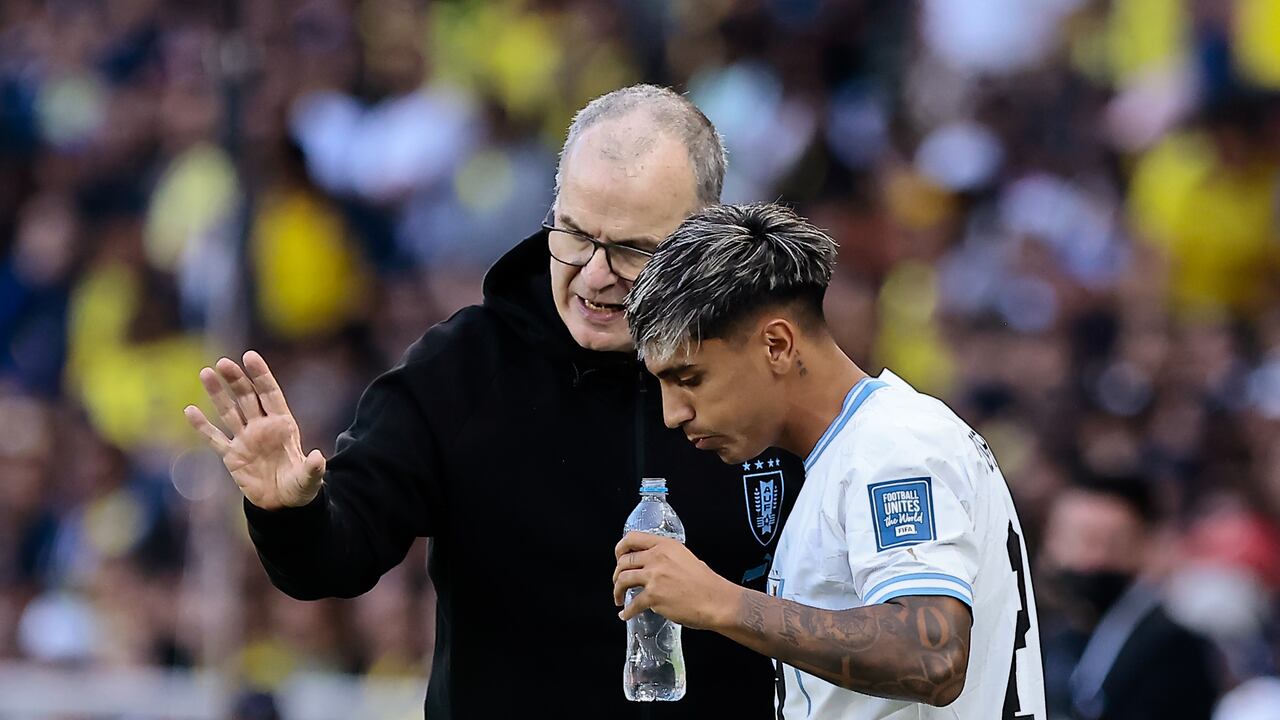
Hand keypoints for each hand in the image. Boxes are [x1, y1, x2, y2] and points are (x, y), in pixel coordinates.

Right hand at [184, 351, 325, 509]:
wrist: (282, 504)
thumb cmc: (300, 487)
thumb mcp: (310, 479)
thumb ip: (313, 468)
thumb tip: (318, 457)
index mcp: (283, 425)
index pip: (270, 393)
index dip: (260, 375)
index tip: (249, 356)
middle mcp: (262, 427)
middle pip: (247, 397)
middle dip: (236, 380)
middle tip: (223, 363)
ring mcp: (245, 440)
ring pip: (228, 412)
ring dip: (217, 394)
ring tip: (206, 373)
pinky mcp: (232, 456)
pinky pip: (215, 439)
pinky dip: (202, 426)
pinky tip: (190, 410)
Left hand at [612, 531, 740, 630]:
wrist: (716, 601)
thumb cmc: (706, 583)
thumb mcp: (685, 557)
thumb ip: (666, 557)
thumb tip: (652, 564)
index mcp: (665, 545)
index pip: (632, 538)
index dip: (620, 548)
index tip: (618, 557)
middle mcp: (657, 557)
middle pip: (624, 561)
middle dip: (617, 574)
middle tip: (618, 582)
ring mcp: (654, 577)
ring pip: (623, 580)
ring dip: (617, 591)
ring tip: (619, 598)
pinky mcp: (654, 596)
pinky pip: (633, 604)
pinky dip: (627, 611)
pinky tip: (626, 614)